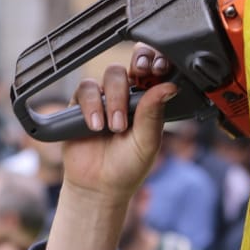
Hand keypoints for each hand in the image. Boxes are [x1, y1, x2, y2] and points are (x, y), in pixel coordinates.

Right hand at [58, 44, 180, 206]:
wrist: (99, 186)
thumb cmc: (128, 166)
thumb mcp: (148, 142)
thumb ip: (154, 114)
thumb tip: (168, 86)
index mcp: (147, 102)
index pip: (152, 71)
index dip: (154, 63)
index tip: (159, 69)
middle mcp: (126, 96)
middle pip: (129, 68)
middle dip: (132, 80)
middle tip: (133, 104)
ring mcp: (104, 99)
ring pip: (109, 75)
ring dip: (113, 99)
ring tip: (114, 127)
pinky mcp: (81, 105)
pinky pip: (85, 90)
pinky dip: (92, 105)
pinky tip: (96, 126)